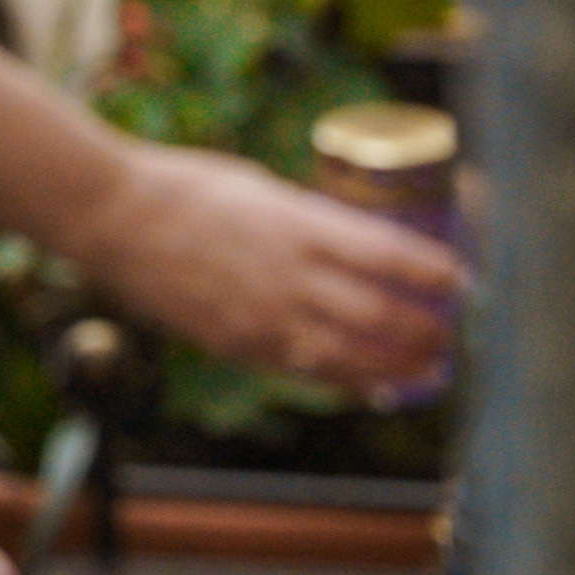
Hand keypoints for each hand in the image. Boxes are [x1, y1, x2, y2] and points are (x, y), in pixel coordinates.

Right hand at [62, 143, 461, 396]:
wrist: (113, 217)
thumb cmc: (185, 187)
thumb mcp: (261, 188)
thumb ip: (307, 223)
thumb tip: (355, 246)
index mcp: (298, 223)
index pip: (389, 254)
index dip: (434, 273)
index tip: (461, 279)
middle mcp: (288, 274)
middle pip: (381, 315)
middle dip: (428, 330)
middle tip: (451, 333)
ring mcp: (262, 315)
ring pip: (351, 357)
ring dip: (399, 367)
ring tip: (428, 370)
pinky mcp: (237, 344)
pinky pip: (306, 372)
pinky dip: (346, 382)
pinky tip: (370, 387)